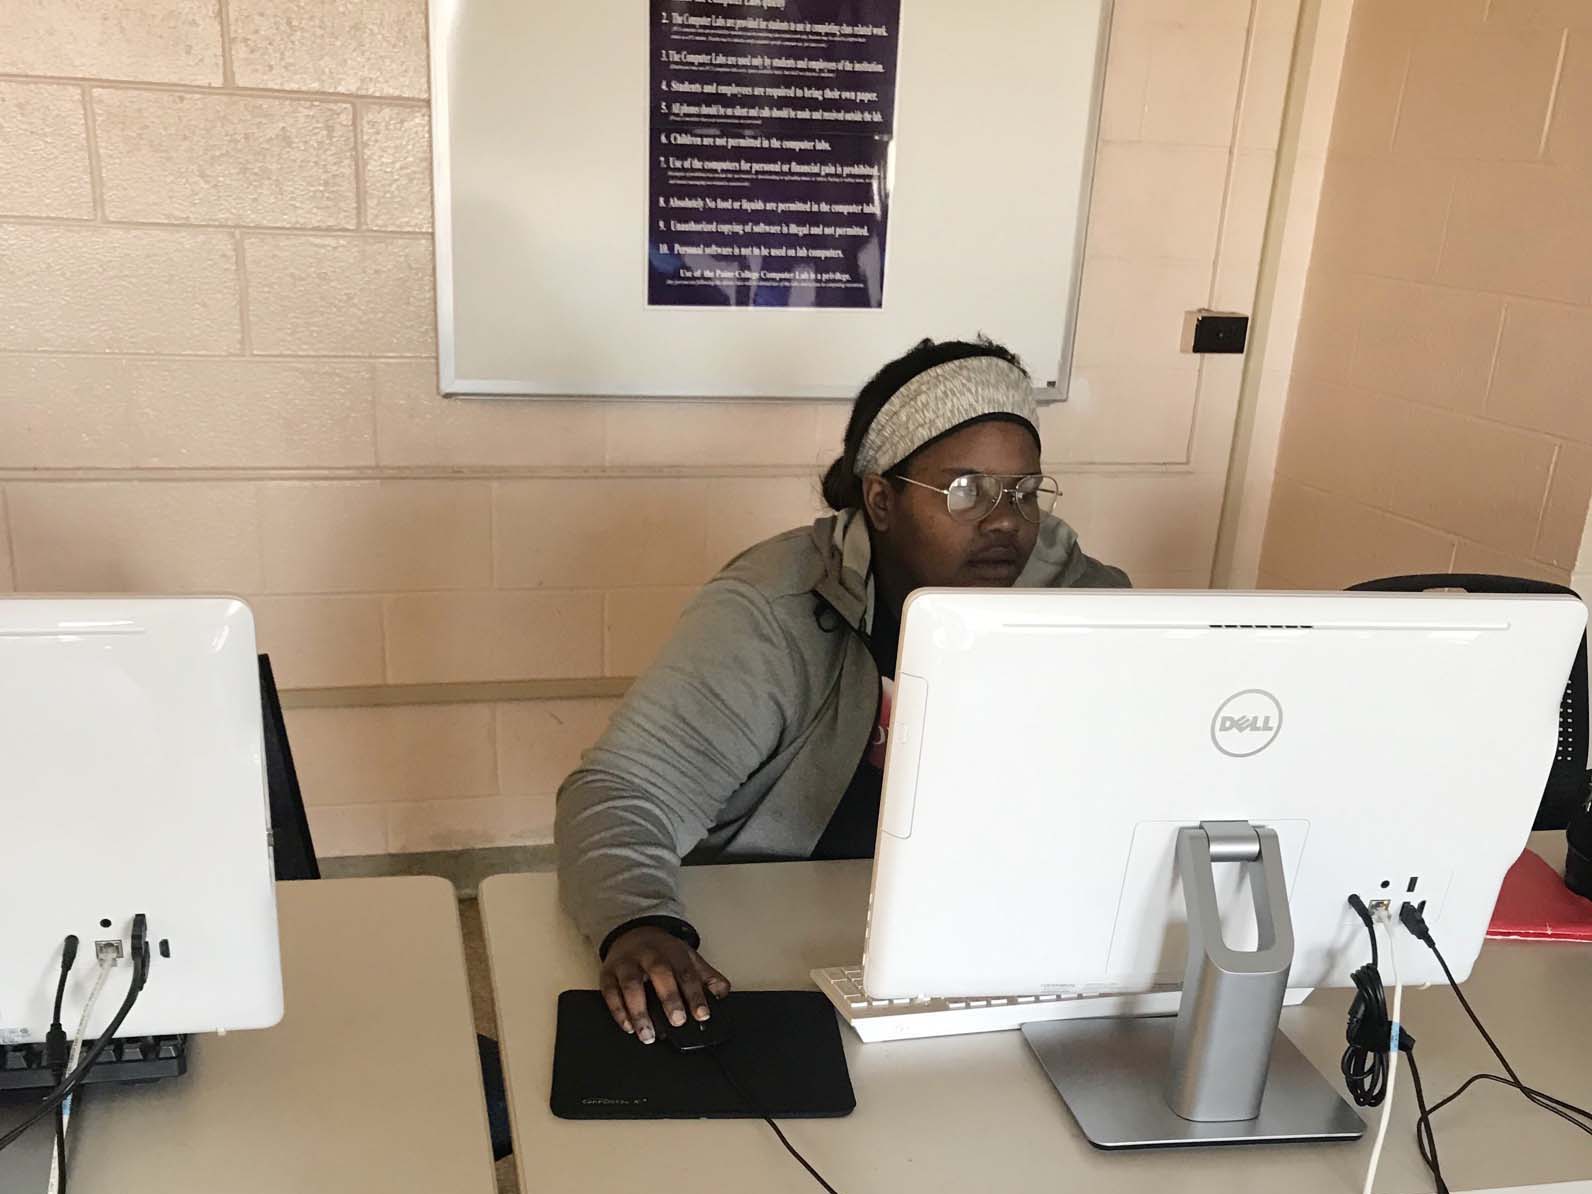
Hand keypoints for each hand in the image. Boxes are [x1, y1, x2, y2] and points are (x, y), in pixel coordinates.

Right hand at [599, 926, 730, 1043]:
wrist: (633, 932)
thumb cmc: (663, 952)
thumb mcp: (688, 958)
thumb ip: (707, 977)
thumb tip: (722, 994)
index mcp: (673, 951)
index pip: (687, 972)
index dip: (695, 994)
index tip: (701, 1014)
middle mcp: (649, 954)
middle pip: (659, 973)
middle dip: (669, 998)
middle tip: (677, 1021)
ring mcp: (627, 963)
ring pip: (631, 984)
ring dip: (639, 1011)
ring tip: (648, 1034)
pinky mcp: (608, 973)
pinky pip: (610, 992)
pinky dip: (618, 1011)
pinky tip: (628, 1026)